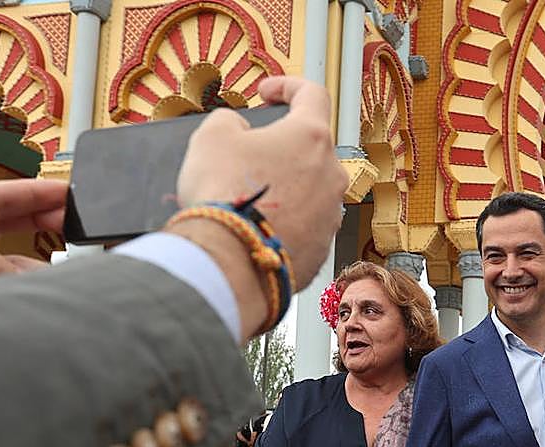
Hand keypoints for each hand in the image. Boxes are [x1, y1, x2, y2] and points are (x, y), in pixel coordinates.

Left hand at [0, 179, 66, 293]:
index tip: (67, 192)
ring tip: (61, 269)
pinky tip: (38, 294)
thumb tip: (27, 274)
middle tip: (76, 223)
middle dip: (44, 218)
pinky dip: (24, 291)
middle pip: (8, 222)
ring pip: (9, 261)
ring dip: (36, 264)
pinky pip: (4, 290)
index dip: (34, 191)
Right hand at [177, 76, 346, 288]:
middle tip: (247, 156)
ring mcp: (331, 214)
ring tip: (248, 198)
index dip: (287, 86)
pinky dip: (284, 222)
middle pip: (310, 149)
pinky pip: (304, 225)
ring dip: (284, 188)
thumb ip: (231, 120)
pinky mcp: (322, 248)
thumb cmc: (223, 195)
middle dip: (281, 148)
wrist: (230, 262)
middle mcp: (332, 175)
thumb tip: (240, 130)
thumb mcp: (212, 135)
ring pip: (309, 190)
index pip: (312, 94)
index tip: (267, 94)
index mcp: (311, 137)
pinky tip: (256, 227)